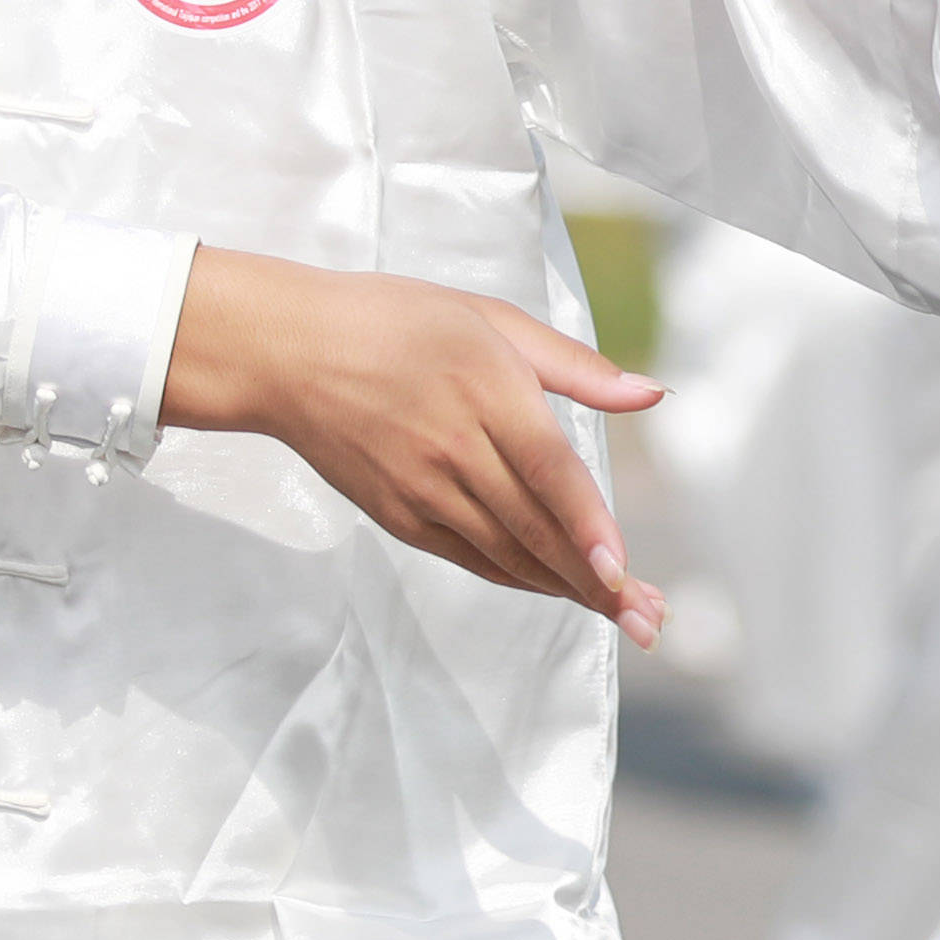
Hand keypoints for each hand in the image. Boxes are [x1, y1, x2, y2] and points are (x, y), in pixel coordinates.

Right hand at [164, 248, 674, 634]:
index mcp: (484, 389)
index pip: (546, 470)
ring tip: (622, 616)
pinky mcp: (397, 515)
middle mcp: (454, 448)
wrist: (287, 352)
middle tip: (650, 621)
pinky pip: (470, 557)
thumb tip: (652, 392)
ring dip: (567, 589)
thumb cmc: (394, 321)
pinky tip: (557, 587)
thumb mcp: (490, 318)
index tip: (623, 571)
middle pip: (534, 527)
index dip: (586, 524)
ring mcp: (421, 489)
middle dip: (597, 582)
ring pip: (506, 553)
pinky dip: (518, 577)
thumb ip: (575, 365)